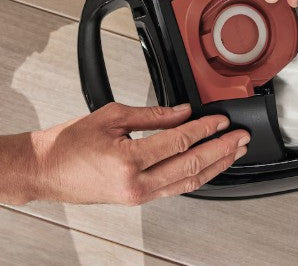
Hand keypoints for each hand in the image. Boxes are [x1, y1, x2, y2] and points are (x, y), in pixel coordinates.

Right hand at [0, 103, 247, 204]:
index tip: (222, 119)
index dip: (206, 128)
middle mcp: (135, 183)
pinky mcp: (137, 198)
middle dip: (222, 149)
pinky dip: (196, 176)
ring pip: (188, 182)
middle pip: (191, 164)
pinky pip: (175, 188)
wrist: (44, 169)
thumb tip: (184, 111)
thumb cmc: (69, 144)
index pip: (180, 141)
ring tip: (234, 152)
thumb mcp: (113, 116)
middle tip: (241, 137)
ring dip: (216, 165)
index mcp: (128, 160)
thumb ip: (154, 114)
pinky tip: (210, 166)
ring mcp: (137, 195)